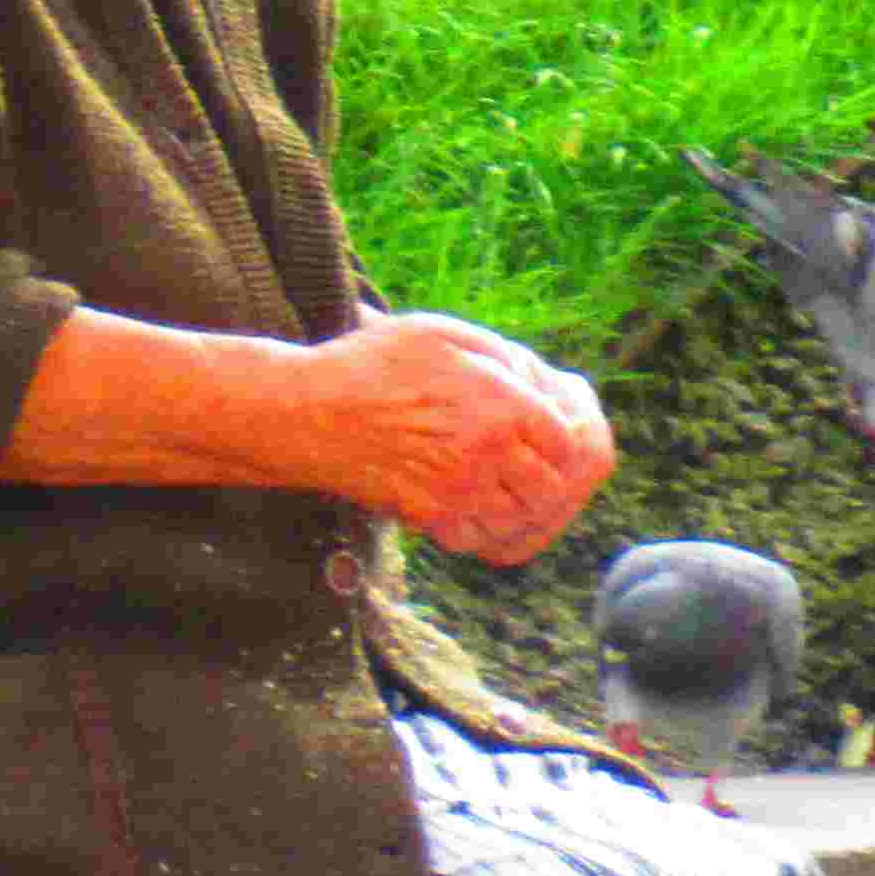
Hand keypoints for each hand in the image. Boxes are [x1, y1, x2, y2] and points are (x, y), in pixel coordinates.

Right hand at [285, 313, 614, 565]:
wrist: (307, 412)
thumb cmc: (372, 363)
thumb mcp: (443, 333)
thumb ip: (501, 357)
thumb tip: (537, 385)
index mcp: (500, 404)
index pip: (567, 441)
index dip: (558, 437)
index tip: (541, 433)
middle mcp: (487, 453)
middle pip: (550, 487)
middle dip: (546, 477)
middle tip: (530, 466)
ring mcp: (457, 491)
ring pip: (518, 521)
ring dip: (518, 508)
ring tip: (505, 491)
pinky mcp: (427, 517)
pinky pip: (476, 541)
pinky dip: (483, 532)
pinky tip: (472, 509)